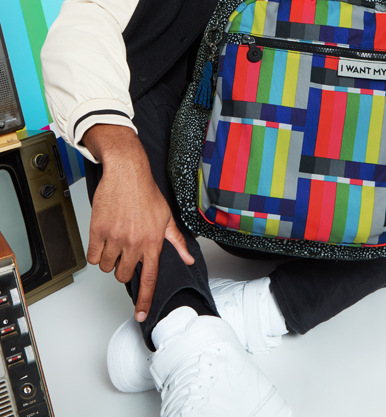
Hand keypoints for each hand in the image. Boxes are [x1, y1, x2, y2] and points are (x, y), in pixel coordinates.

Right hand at [83, 125, 194, 322]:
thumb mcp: (166, 218)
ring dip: (109, 259)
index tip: (142, 315)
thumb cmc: (147, 194)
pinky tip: (103, 239)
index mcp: (154, 241)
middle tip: (126, 251)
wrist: (127, 173)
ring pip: (106, 267)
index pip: (150, 277)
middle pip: (123, 275)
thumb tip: (188, 259)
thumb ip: (177, 241)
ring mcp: (115, 237)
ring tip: (116, 240)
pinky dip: (96, 252)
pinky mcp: (98, 231)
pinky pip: (93, 256)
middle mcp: (135, 242)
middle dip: (123, 268)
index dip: (146, 299)